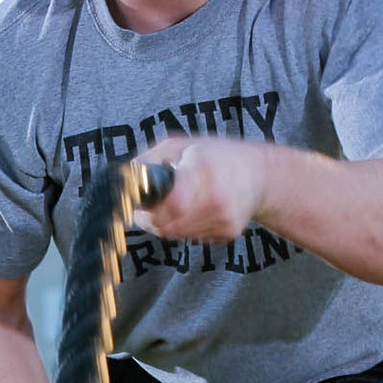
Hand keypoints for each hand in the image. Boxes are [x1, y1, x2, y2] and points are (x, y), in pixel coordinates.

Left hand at [132, 137, 266, 244]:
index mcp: (203, 169)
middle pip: (166, 225)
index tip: (139, 202)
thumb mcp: (180, 145)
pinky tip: (193, 210)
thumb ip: (149, 162)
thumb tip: (121, 180)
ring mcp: (224, 219)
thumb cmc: (216, 155)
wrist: (261, 175)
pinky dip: (183, 227)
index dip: (146, 208)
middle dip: (150, 217)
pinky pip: (191, 237)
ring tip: (173, 204)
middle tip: (149, 205)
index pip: (167, 204)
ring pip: (175, 234)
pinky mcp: (227, 234)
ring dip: (165, 223)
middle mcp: (216, 198)